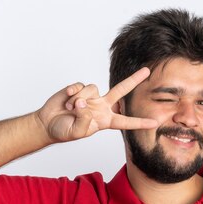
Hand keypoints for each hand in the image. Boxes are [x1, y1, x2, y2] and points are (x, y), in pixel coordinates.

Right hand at [35, 67, 157, 142]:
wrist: (48, 123)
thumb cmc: (64, 130)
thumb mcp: (77, 132)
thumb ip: (84, 120)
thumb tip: (85, 104)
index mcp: (105, 120)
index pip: (125, 121)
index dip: (139, 122)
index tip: (154, 123)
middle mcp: (101, 106)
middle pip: (121, 90)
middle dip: (134, 80)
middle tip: (147, 71)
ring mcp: (91, 96)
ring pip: (93, 89)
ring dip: (80, 100)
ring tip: (70, 109)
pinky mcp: (79, 89)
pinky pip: (80, 86)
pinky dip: (73, 93)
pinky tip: (66, 100)